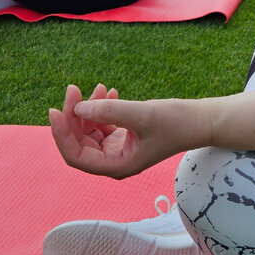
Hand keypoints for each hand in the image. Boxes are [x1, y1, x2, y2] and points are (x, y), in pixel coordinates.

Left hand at [48, 83, 182, 177]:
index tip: (55, 110)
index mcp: (117, 166)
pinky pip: (101, 123)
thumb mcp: (142, 115)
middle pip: (80, 141)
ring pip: (89, 130)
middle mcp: (113, 161)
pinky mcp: (123, 137)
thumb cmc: (176, 122)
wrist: (200, 120)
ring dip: (88, 108)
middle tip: (74, 88)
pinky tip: (108, 92)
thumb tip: (78, 107)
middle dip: (74, 115)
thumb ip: (110, 111)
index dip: (62, 134)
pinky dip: (100, 108)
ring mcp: (117, 149)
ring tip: (98, 87)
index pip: (77, 156)